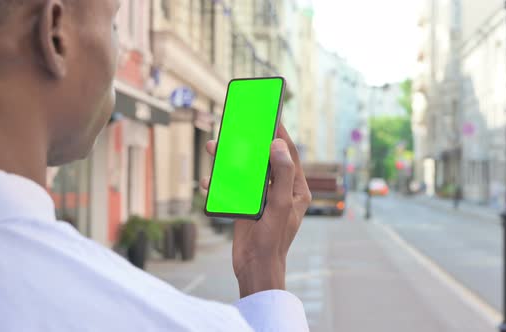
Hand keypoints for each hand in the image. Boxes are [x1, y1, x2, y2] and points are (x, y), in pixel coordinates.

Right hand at [200, 124, 310, 297]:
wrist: (256, 267)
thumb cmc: (274, 239)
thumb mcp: (281, 205)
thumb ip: (282, 174)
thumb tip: (278, 145)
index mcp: (296, 189)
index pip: (289, 154)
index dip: (279, 134)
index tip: (270, 117)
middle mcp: (281, 190)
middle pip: (264, 159)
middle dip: (250, 143)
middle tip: (236, 127)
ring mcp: (262, 197)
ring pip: (246, 171)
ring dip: (230, 160)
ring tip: (214, 149)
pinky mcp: (246, 205)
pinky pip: (233, 187)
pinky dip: (221, 182)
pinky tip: (209, 182)